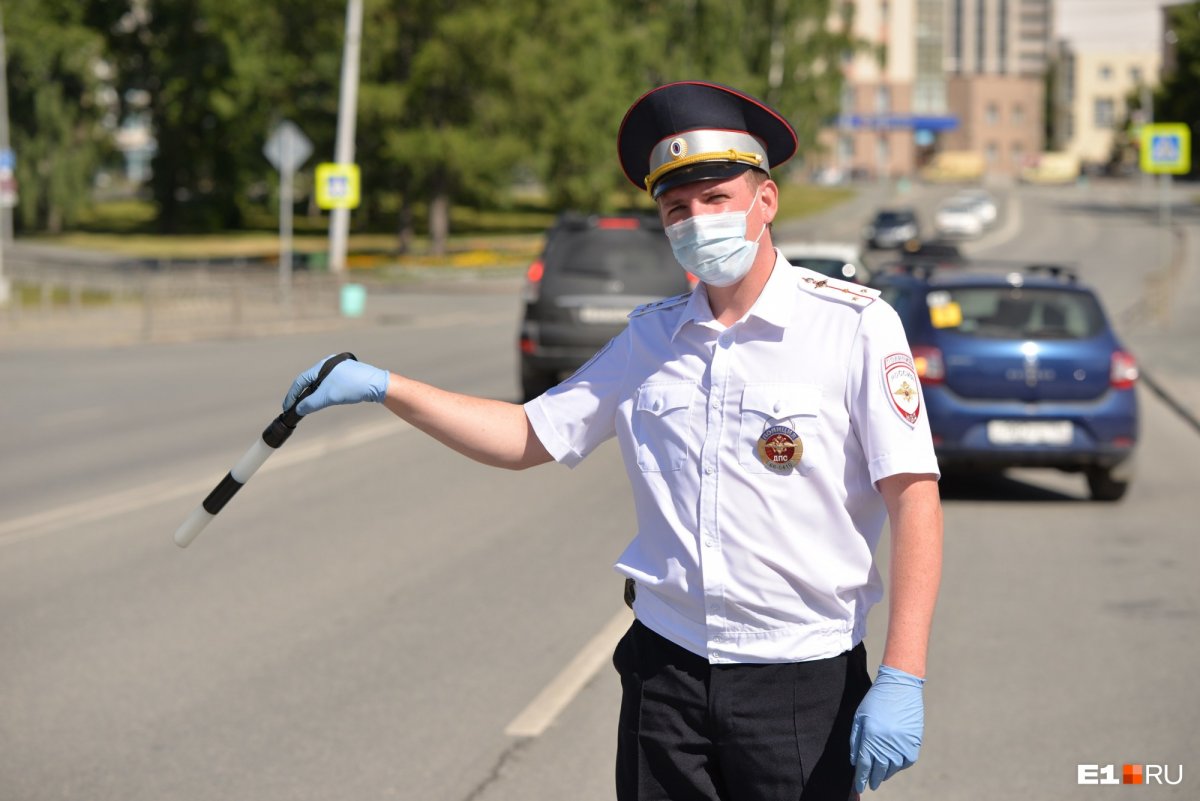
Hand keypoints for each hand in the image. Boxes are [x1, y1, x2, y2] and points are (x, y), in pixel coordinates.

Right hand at [283, 355, 388, 415]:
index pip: (301, 380)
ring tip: (308, 407)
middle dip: (301, 395)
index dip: (292, 394)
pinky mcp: (347, 375)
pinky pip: (330, 384)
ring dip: (313, 395)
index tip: (287, 406)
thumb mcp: (328, 397)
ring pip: (320, 384)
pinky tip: (324, 401)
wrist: (376, 384)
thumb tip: (298, 410)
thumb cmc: (351, 386)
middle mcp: (328, 364)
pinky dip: (324, 393)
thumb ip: (310, 403)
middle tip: (296, 407)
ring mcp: (338, 369)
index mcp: (321, 365)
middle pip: (309, 381)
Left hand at [849, 664, 924, 792]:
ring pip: (893, 768)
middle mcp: (886, 744)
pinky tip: (895, 764)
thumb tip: (854, 762)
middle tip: (871, 784)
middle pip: (879, 770)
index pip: (864, 766)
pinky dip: (900, 766)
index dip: (861, 778)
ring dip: (886, 773)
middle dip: (874, 779)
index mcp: (870, 737)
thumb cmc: (875, 700)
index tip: (860, 787)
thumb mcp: (859, 717)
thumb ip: (855, 740)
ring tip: (881, 775)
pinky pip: (907, 761)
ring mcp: (902, 744)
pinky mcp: (914, 742)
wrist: (900, 686)